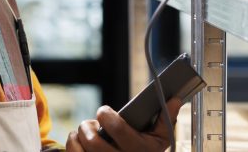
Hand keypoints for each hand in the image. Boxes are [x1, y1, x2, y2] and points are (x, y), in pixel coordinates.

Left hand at [65, 98, 182, 151]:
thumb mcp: (159, 140)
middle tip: (91, 124)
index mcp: (141, 150)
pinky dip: (72, 144)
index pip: (118, 128)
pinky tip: (79, 142)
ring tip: (84, 133)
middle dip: (88, 126)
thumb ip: (166, 120)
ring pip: (81, 149)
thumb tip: (174, 100)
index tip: (104, 111)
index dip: (106, 115)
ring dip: (78, 135)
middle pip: (94, 141)